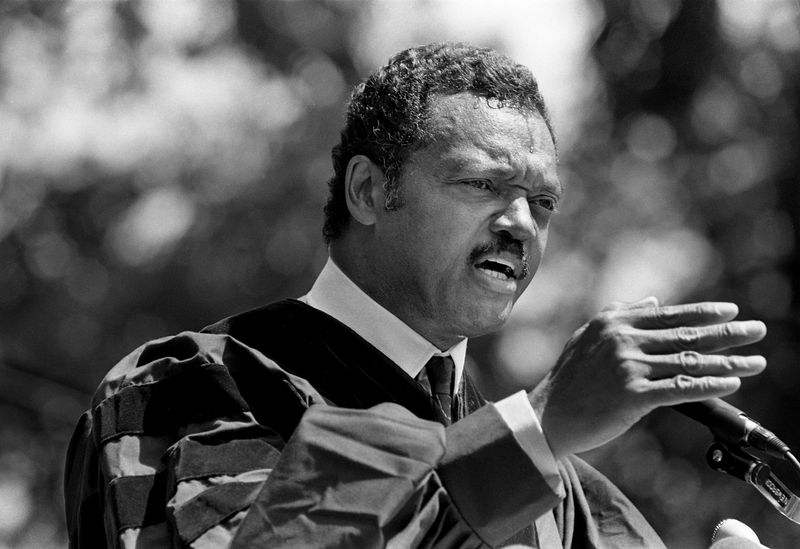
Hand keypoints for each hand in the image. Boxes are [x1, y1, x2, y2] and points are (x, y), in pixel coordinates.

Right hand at [528, 297, 766, 458]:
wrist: (547, 416)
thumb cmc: (568, 380)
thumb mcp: (588, 337)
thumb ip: (620, 315)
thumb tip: (653, 300)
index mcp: (614, 322)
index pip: (668, 314)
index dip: (703, 313)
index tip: (731, 312)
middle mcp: (622, 339)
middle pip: (685, 334)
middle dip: (727, 333)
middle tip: (757, 331)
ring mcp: (627, 366)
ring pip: (688, 361)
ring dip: (728, 363)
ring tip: (755, 362)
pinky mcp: (632, 395)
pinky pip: (679, 388)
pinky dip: (708, 385)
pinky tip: (730, 383)